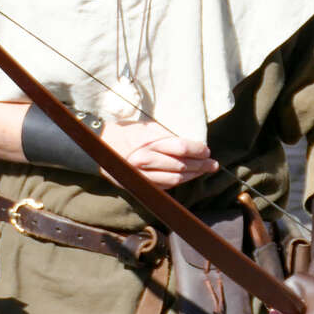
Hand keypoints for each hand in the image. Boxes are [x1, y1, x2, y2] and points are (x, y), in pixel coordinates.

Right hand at [100, 118, 216, 187]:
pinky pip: (164, 186)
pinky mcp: (138, 183)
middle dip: (201, 165)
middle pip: (182, 164)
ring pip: (175, 178)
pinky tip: (185, 177)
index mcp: (148, 142)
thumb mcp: (146, 127)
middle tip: (213, 164)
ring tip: (202, 171)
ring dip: (192, 176)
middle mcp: (145, 159)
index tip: (207, 151)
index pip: (182, 147)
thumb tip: (191, 145)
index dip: (198, 150)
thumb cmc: (126, 132)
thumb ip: (167, 136)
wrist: (99, 144)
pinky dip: (177, 182)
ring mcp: (141, 174)